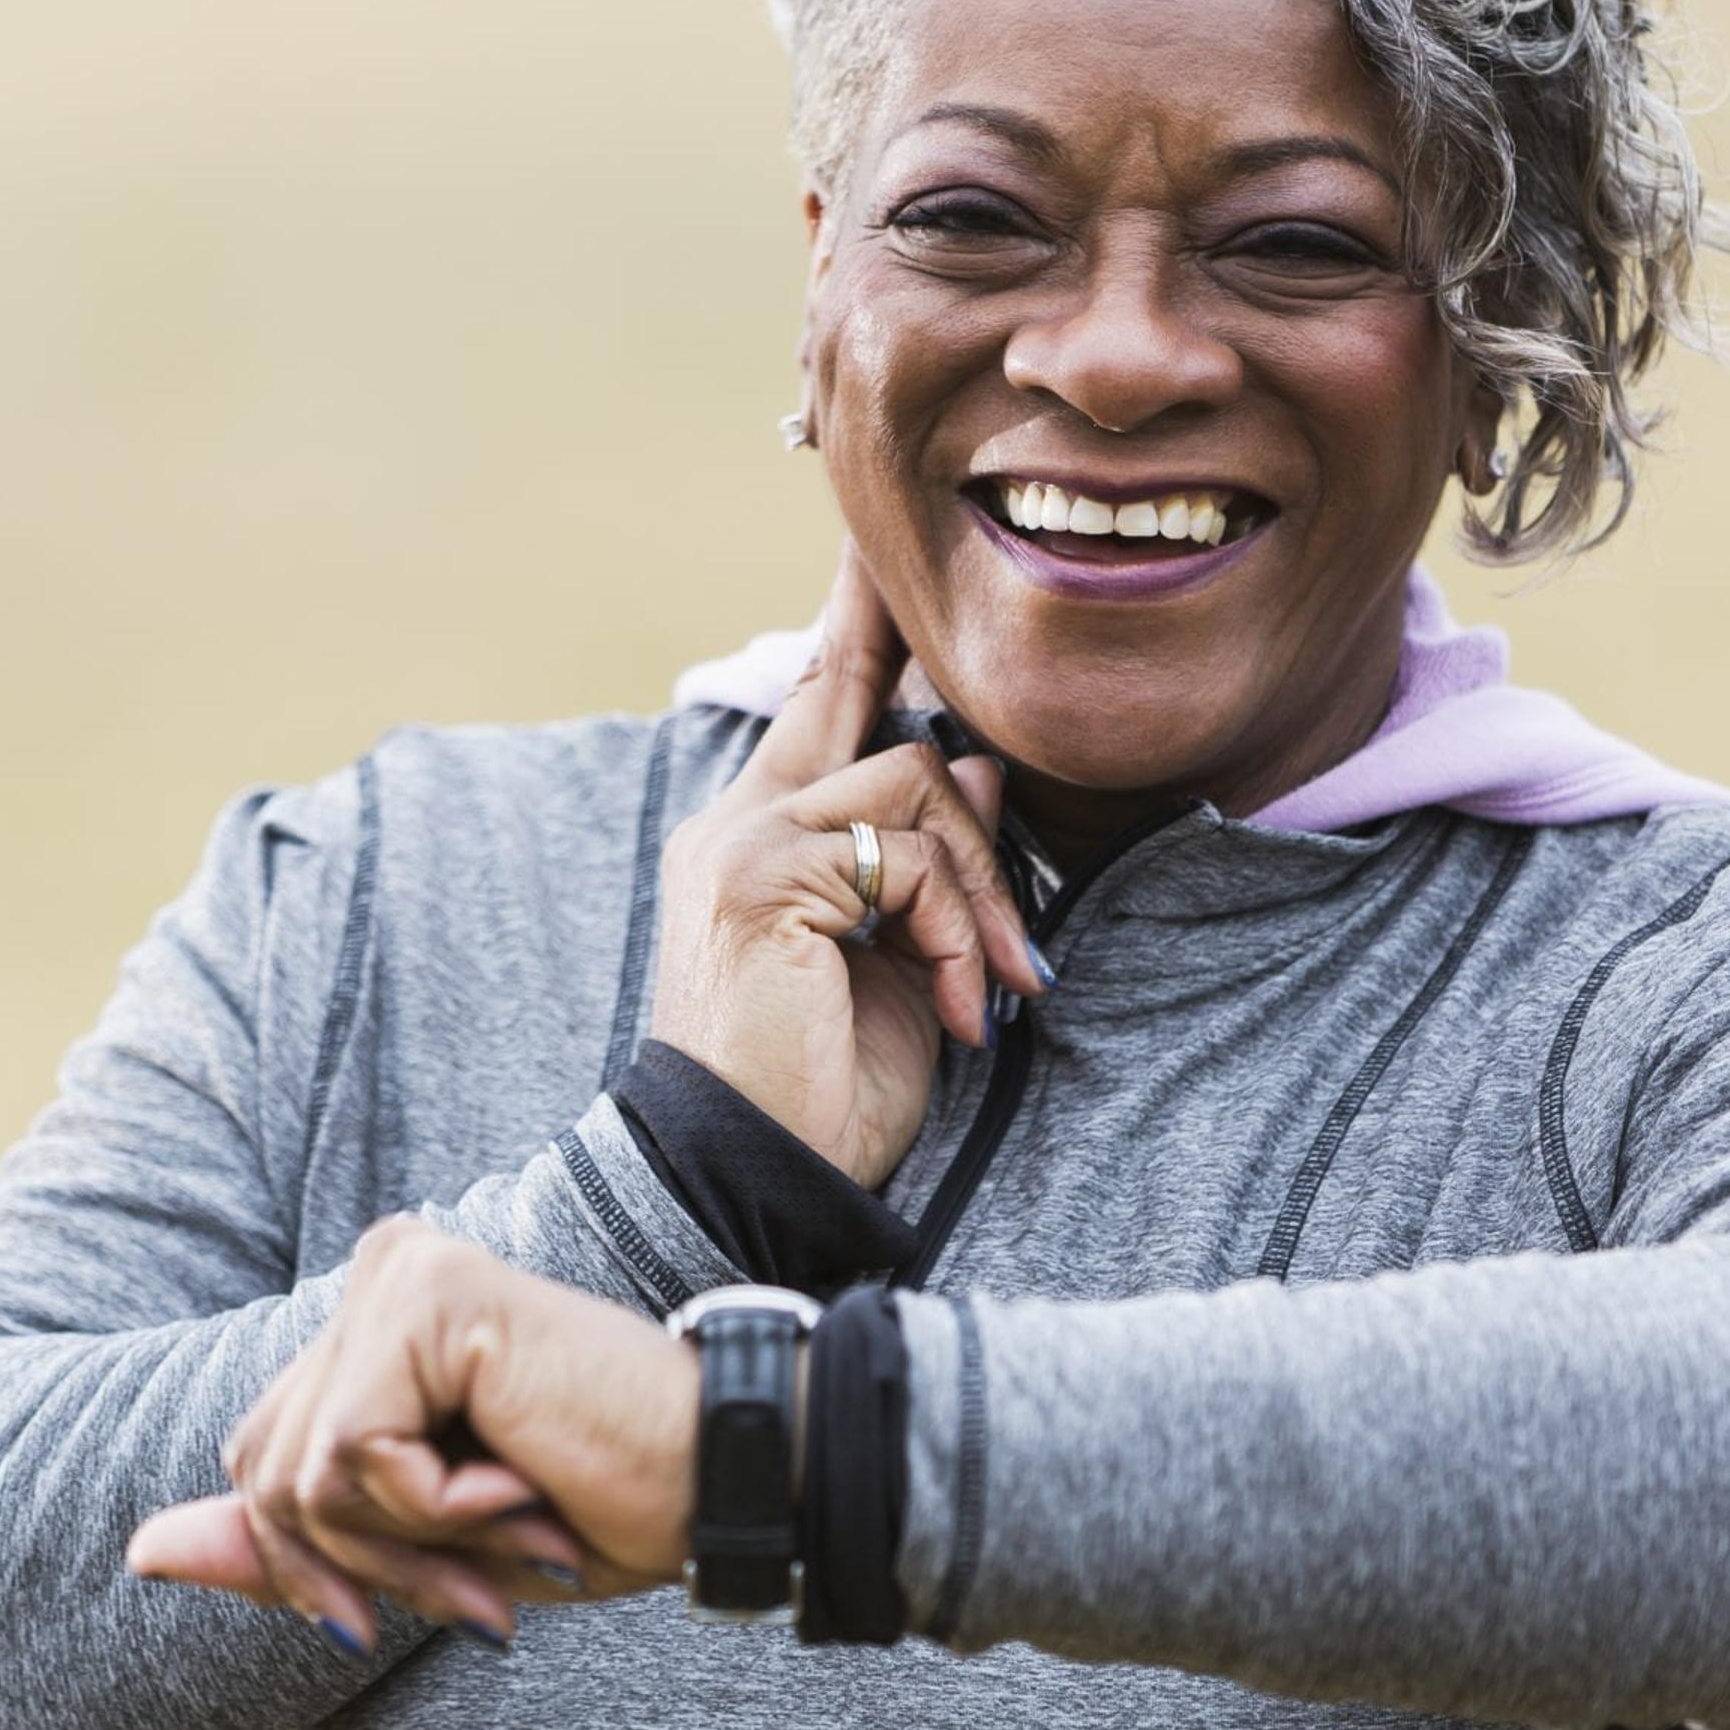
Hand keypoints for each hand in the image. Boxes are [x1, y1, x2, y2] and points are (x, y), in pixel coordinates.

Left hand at [125, 1220, 696, 1649]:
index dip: (327, 1564)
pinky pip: (352, 1458)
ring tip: (515, 1530)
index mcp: (372, 1314)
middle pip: (263, 1470)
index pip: (259, 1461)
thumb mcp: (419, 1545)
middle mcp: (376, 1270)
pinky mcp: (425, 1297)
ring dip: (411, 1549)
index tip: (453, 1595)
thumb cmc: (597, 1505)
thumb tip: (138, 1552)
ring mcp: (396, 1272)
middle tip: (490, 1585)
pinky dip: (436, 1512)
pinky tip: (521, 1483)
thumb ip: (288, 1539)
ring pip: (301, 1476)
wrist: (724, 1477)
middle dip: (367, 1567)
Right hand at [648, 539, 1046, 1185]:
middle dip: (919, 697)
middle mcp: (737, 821)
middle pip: (860, 700)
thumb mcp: (896, 962)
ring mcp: (744, 841)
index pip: (817, 700)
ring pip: (914, 782)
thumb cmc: (824, 1088)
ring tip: (992, 986)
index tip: (876, 551)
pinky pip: (911, 858)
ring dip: (980, 889)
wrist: (756, 1178)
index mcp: (756, 839)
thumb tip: (979, 763)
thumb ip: (922, 861)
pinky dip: (955, 933)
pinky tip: (958, 1010)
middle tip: (963, 792)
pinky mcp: (766, 875)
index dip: (855, 623)